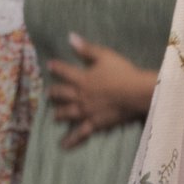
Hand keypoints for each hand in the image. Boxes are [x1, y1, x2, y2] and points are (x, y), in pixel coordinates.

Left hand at [46, 33, 151, 147]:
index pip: (64, 71)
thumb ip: (86, 48)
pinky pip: (80, 133)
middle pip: (63, 94)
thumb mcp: (104, 56)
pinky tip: (63, 146)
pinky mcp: (95, 123)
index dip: (56, 67)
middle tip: (48, 95)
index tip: (49, 65)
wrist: (136, 93)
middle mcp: (81, 95)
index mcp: (82, 78)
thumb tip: (70, 38)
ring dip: (59, 114)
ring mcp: (87, 111)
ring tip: (54, 117)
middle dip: (54, 94)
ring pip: (68, 113)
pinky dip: (71, 140)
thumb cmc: (122, 72)